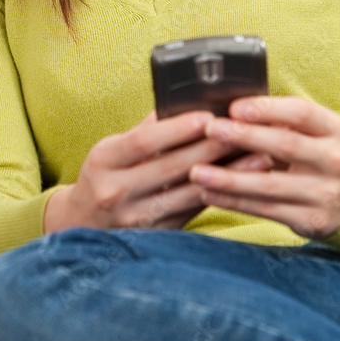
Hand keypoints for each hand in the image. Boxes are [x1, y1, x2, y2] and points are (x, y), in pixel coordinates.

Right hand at [43, 109, 274, 233]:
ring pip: (188, 194)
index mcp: (104, 160)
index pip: (145, 141)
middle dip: (212, 149)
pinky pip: (192, 213)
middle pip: (171, 168)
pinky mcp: (155, 237)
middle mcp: (116, 191)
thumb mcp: (112, 149)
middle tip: (245, 132)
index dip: (178, 129)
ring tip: (259, 159)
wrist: (80, 226)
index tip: (208, 116)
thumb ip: (146, 130)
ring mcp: (136, 219)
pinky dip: (218, 195)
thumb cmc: (103, 176)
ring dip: (227, 175)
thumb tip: (184, 103)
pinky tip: (241, 184)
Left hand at [188, 96, 339, 238]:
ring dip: (229, 178)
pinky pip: (265, 210)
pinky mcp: (312, 220)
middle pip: (285, 145)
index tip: (234, 108)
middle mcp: (334, 160)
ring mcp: (325, 193)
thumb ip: (278, 119)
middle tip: (211, 130)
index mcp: (331, 128)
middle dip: (244, 137)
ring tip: (197, 171)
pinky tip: (209, 193)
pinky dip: (234, 202)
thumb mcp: (308, 131)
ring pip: (270, 184)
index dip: (267, 109)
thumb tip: (229, 108)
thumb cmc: (312, 153)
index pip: (301, 113)